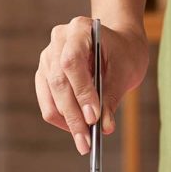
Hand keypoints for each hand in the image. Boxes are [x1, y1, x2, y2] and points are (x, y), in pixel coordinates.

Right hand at [35, 16, 148, 153]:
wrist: (118, 44)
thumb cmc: (124, 53)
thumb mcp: (125, 71)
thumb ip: (111, 97)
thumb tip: (105, 127)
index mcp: (79, 29)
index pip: (71, 62)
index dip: (81, 91)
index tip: (94, 117)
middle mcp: (58, 41)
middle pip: (58, 82)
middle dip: (74, 115)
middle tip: (87, 142)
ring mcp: (48, 57)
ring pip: (50, 95)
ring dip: (67, 122)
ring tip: (84, 142)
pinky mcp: (45, 75)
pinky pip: (48, 102)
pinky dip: (62, 119)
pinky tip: (77, 130)